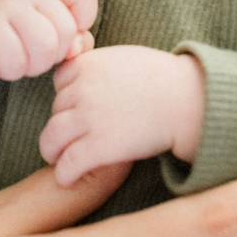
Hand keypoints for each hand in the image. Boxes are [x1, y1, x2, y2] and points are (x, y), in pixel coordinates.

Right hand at [0, 0, 97, 95]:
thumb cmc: (12, 40)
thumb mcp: (48, 35)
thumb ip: (74, 39)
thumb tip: (78, 47)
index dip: (81, 23)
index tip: (59, 36)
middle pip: (66, 31)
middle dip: (53, 55)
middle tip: (30, 53)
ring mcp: (5, 5)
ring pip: (45, 47)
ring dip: (32, 65)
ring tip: (16, 58)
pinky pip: (16, 61)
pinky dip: (11, 71)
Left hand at [40, 46, 204, 184]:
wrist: (186, 100)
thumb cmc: (163, 78)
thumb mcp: (124, 57)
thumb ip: (99, 66)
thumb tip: (81, 75)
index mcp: (88, 64)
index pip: (59, 81)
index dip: (69, 96)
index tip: (82, 108)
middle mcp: (82, 89)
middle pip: (55, 110)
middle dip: (65, 123)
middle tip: (77, 136)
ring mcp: (87, 118)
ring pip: (50, 139)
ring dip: (54, 151)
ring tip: (62, 160)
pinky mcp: (96, 148)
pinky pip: (66, 165)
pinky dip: (65, 174)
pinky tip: (71, 178)